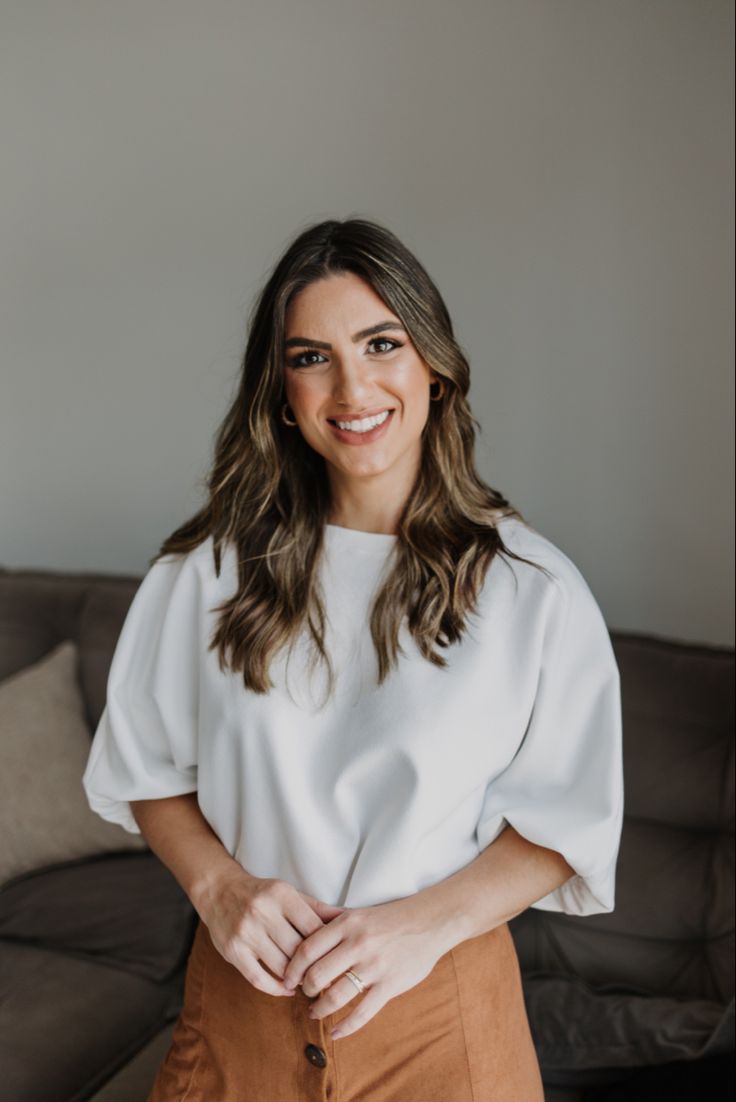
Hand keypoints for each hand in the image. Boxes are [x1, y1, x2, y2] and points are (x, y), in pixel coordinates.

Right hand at [195, 867, 346, 996]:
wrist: (219, 890)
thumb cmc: (262, 894)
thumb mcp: (290, 893)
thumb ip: (317, 908)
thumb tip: (349, 917)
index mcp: (282, 895)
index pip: (312, 927)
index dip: (327, 947)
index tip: (337, 960)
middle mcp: (263, 912)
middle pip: (298, 950)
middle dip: (313, 968)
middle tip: (326, 979)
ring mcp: (246, 932)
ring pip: (280, 967)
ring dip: (296, 980)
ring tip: (307, 984)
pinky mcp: (232, 951)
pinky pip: (258, 978)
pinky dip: (275, 989)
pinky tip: (286, 990)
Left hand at [281, 894, 451, 1038]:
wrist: (429, 921)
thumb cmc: (390, 918)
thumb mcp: (358, 912)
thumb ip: (331, 922)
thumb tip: (300, 928)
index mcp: (347, 924)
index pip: (307, 949)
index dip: (293, 968)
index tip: (287, 978)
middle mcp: (358, 944)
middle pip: (317, 974)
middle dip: (305, 990)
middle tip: (303, 994)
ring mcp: (375, 966)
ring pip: (336, 996)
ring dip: (320, 1009)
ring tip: (315, 1012)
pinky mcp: (390, 985)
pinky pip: (362, 1013)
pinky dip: (345, 1027)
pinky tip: (335, 1032)